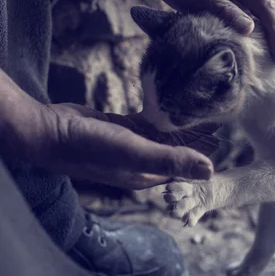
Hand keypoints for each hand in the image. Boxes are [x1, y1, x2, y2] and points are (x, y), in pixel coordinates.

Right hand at [0, 28, 217, 191]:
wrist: (48, 132)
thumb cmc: (89, 147)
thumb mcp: (133, 153)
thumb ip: (171, 161)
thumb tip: (210, 171)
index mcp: (147, 175)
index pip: (184, 166)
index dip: (204, 153)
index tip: (226, 135)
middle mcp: (140, 163)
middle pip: (176, 150)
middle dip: (197, 136)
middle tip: (220, 113)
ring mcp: (128, 145)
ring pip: (162, 135)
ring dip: (180, 123)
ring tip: (201, 105)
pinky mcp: (117, 128)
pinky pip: (145, 121)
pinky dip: (159, 113)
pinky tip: (171, 101)